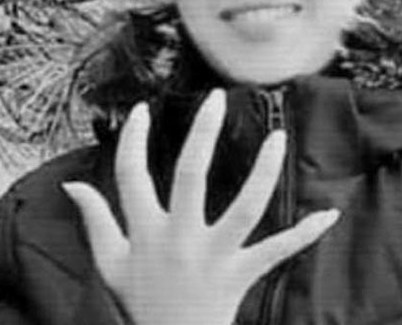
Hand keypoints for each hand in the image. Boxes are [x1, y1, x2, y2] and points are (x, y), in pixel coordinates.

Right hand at [62, 89, 339, 324]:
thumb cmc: (140, 303)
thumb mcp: (109, 264)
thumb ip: (93, 221)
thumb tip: (72, 184)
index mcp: (144, 231)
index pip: (131, 175)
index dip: (134, 140)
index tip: (143, 109)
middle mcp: (178, 238)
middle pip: (190, 176)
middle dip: (202, 134)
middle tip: (215, 99)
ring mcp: (212, 256)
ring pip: (244, 208)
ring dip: (263, 172)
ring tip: (278, 138)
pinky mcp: (240, 274)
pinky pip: (276, 251)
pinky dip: (304, 235)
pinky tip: (328, 215)